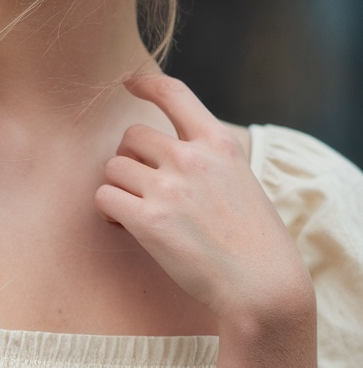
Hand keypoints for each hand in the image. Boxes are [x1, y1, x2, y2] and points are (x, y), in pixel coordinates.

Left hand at [94, 73, 314, 336]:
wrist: (262, 285)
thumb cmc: (253, 239)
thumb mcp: (240, 178)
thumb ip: (206, 157)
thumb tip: (164, 147)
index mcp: (218, 142)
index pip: (174, 93)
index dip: (145, 83)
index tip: (129, 82)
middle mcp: (192, 158)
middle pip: (132, 135)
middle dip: (130, 158)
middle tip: (141, 186)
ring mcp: (169, 188)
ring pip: (114, 167)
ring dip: (119, 187)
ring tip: (135, 210)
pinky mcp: (149, 221)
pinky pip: (105, 198)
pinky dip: (109, 211)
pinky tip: (125, 225)